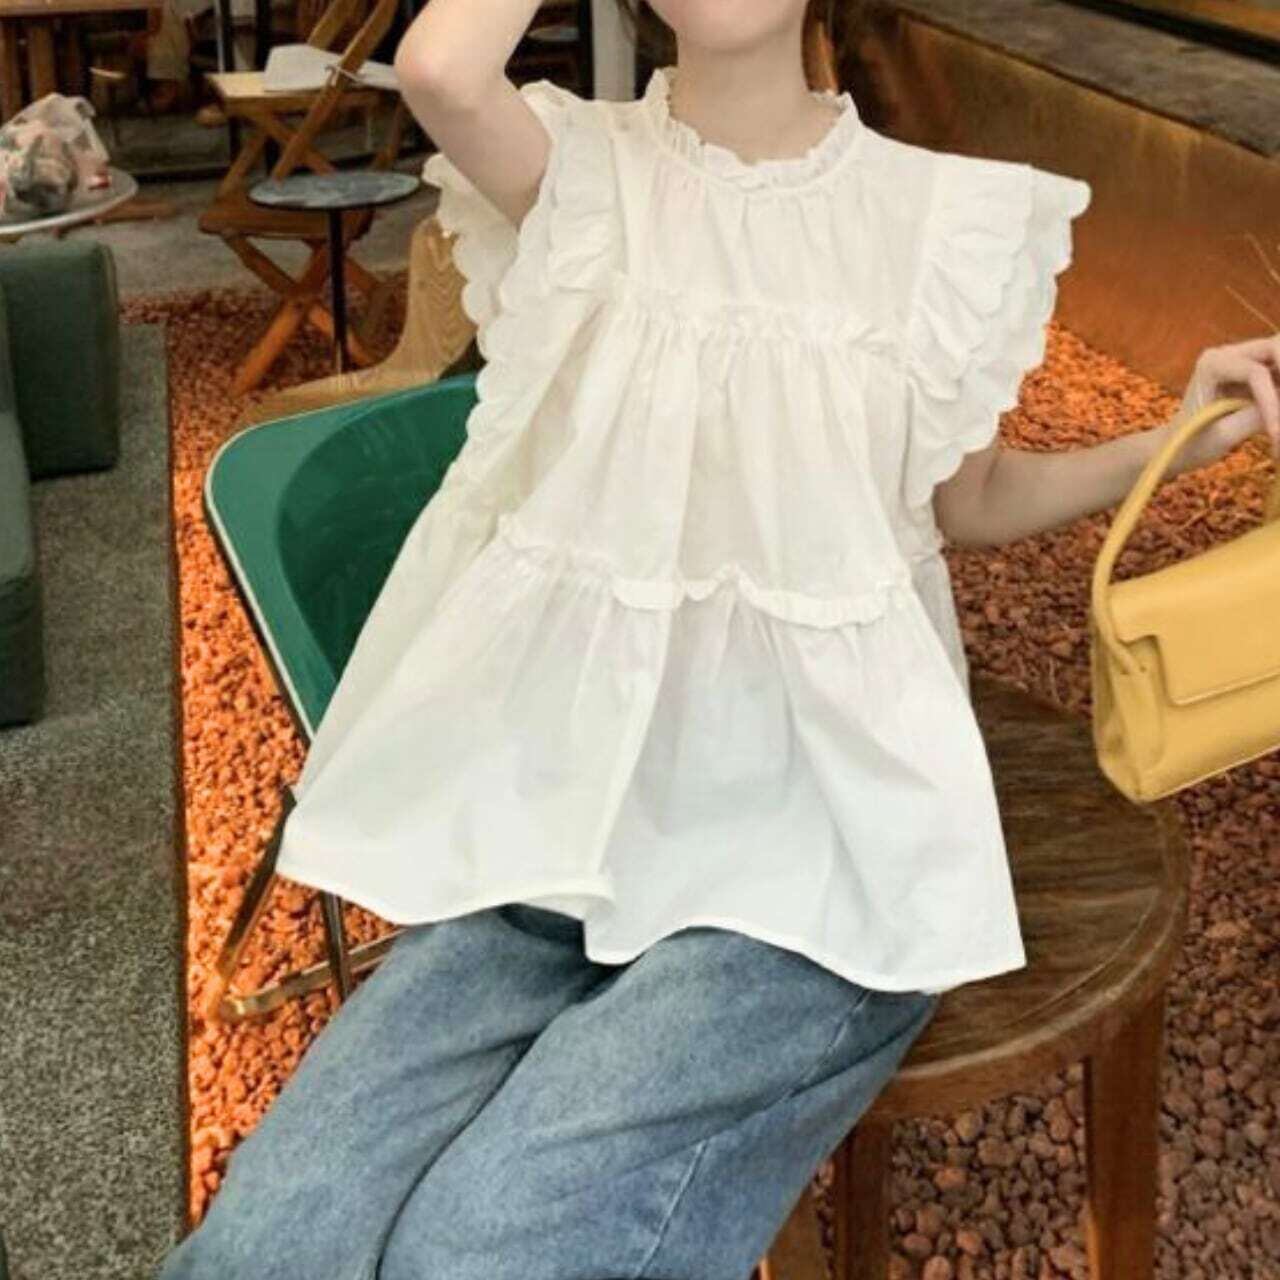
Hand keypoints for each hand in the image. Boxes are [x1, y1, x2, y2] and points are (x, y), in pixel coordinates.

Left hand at [1171, 334, 1279, 472]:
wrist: (1177, 447)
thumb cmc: (1191, 443)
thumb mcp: (1223, 434)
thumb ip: (1256, 417)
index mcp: (1212, 364)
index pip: (1256, 373)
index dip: (1272, 402)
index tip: (1276, 433)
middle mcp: (1229, 353)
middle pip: (1276, 347)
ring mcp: (1243, 359)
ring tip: (1277, 420)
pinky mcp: (1255, 372)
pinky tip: (1276, 418)